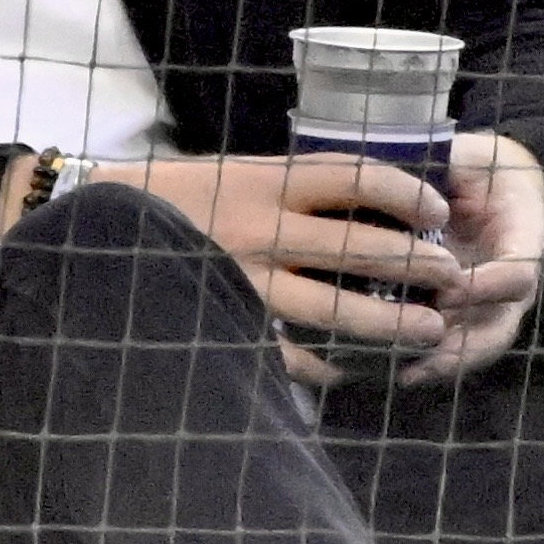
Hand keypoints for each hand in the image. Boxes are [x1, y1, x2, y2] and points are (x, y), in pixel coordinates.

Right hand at [83, 153, 466, 387]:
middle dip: (418, 265)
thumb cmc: (180, 197)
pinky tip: (356, 369)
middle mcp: (262, 227)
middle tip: (452, 278)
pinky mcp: (227, 323)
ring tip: (429, 331)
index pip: (359, 178)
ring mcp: (245, 281)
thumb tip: (376, 206)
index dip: (409, 194)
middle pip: (362, 247)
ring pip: (336, 310)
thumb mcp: (240, 173)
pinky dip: (330, 364)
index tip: (438, 211)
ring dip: (391, 324)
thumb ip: (297, 187)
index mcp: (269, 179)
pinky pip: (291, 353)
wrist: (90, 226)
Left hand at [404, 129, 543, 384]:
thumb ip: (455, 165)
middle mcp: (508, 280)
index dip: (488, 285)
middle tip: (429, 355)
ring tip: (406, 373)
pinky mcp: (464, 310)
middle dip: (467, 347)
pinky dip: (426, 358)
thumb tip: (420, 180)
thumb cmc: (481, 165)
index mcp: (522, 239)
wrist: (490, 180)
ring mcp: (489, 302)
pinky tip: (393, 369)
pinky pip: (452, 342)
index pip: (518, 274)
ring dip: (442, 362)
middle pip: (500, 327)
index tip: (451, 286)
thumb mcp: (474, 156)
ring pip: (476, 346)